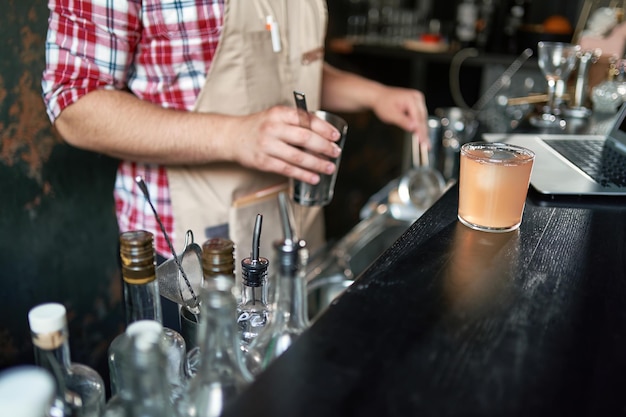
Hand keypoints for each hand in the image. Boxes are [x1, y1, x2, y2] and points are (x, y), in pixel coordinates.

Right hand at [225, 106, 341, 184]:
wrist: (232, 136)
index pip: (306, 119)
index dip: (324, 128)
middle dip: (324, 147)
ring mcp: (267, 145)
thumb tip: (323, 134)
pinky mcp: (263, 161)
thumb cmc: (258, 126)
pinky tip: (313, 177)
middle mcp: (273, 127)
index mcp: (279, 113)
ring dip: (317, 164)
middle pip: (304, 138)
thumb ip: (296, 121)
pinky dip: (303, 174)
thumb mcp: (276, 116)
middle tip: (336, 152)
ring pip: (297, 157)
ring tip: (329, 167)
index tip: (335, 136)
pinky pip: (287, 169)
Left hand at [370, 86, 428, 145]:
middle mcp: (416, 98)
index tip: (423, 142)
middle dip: (424, 132)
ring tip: (425, 142)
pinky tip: (421, 134)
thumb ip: (402, 121)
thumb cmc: (383, 103)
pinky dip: (420, 125)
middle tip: (426, 145)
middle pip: (422, 118)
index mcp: (411, 99)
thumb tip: (413, 127)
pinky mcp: (417, 103)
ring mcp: (418, 99)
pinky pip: (420, 116)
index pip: (418, 118)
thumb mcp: (390, 115)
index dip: (421, 132)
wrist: (379, 96)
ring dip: (423, 130)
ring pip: (423, 118)